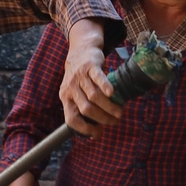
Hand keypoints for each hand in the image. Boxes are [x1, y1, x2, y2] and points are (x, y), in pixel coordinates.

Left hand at [61, 21, 124, 135]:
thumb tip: (95, 135)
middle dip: (102, 118)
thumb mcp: (75, 93)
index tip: (99, 134)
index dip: (85, 129)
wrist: (80, 50)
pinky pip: (97, 77)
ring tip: (119, 112)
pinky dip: (105, 86)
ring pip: (94, 96)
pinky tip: (113, 94)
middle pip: (86, 109)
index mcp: (65, 97)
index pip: (71, 118)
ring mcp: (80, 77)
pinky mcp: (90, 66)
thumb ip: (83, 109)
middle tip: (115, 121)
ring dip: (108, 106)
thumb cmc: (80, 77)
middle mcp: (70, 88)